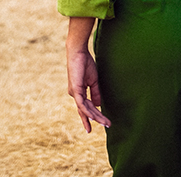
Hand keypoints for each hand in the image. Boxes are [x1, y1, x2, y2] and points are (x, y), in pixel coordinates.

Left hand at [66, 16, 110, 132]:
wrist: (78, 52)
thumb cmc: (85, 63)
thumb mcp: (93, 80)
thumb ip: (95, 93)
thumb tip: (98, 105)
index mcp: (79, 92)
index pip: (85, 107)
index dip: (91, 117)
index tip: (97, 126)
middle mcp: (75, 94)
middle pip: (86, 110)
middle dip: (95, 119)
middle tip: (106, 126)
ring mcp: (74, 93)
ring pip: (85, 109)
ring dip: (96, 116)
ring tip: (105, 123)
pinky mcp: (75, 89)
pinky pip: (82, 103)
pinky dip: (88, 111)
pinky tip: (94, 117)